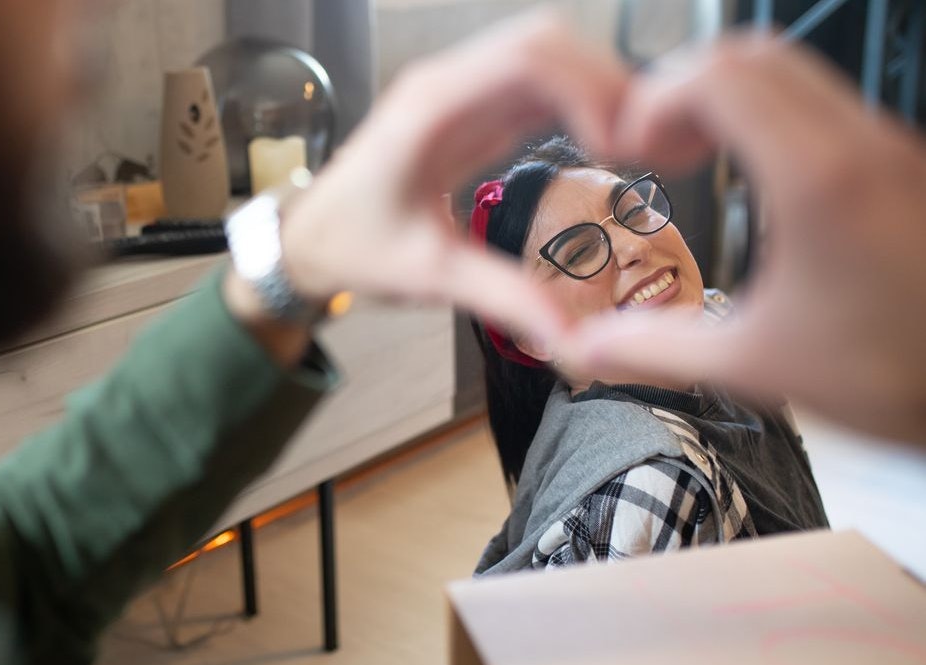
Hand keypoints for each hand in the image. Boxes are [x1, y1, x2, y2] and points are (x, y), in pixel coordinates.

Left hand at [280, 8, 628, 346]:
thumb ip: (502, 298)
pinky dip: (576, 102)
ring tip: (629, 144)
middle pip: (544, 43)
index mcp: (432, 109)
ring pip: (545, 56)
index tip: (618, 141)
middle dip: (604, 81)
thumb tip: (570, 336)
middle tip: (640, 143)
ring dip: (595, 87)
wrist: (309, 238)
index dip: (588, 85)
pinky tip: (602, 140)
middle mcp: (447, 85)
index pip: (527, 58)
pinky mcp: (471, 108)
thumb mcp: (429, 277)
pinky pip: (535, 84)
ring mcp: (459, 92)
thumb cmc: (355, 247)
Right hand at [559, 35, 925, 445]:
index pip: (719, 77)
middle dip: (686, 88)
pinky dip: (771, 116)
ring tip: (697, 156)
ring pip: (793, 71)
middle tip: (658, 144)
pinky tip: (755, 177)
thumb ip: (656, 350)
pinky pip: (826, 104)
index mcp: (817, 180)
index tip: (635, 145)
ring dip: (730, 97)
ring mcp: (889, 148)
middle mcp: (861, 145)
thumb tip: (588, 347)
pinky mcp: (903, 164)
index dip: (657, 99)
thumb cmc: (900, 373)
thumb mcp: (756, 364)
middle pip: (752, 55)